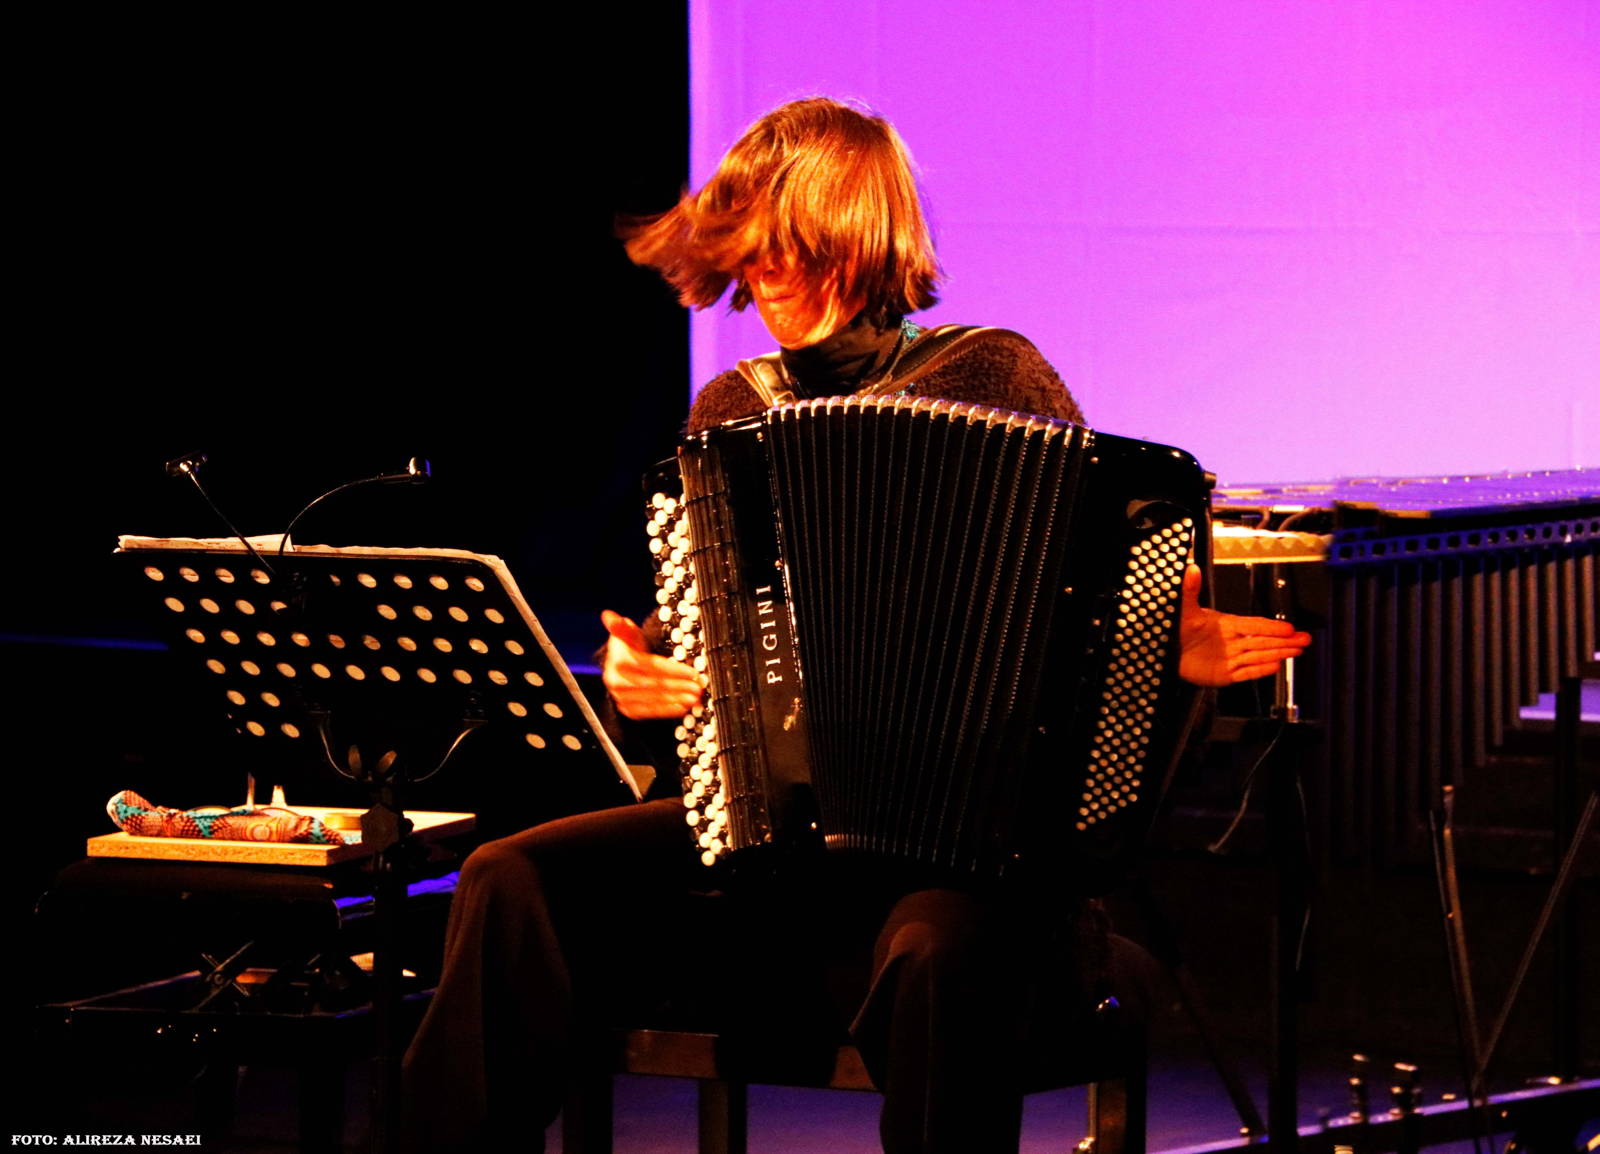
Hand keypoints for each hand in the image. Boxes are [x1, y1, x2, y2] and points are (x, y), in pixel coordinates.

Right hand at [600, 609, 703, 719]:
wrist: (619, 668)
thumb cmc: (630, 647)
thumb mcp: (628, 634)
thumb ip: (622, 627)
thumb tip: (608, 615)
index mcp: (619, 662)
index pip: (652, 667)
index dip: (674, 670)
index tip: (694, 673)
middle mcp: (617, 682)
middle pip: (654, 684)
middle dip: (679, 687)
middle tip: (699, 688)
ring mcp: (621, 698)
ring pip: (653, 700)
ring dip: (676, 700)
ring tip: (695, 699)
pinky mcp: (627, 709)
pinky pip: (649, 712)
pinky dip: (667, 711)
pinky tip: (683, 709)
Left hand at [1178, 565, 1310, 687]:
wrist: (1163, 652)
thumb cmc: (1174, 629)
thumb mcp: (1183, 609)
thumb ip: (1190, 590)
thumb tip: (1191, 568)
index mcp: (1226, 625)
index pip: (1253, 625)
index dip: (1271, 627)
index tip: (1290, 627)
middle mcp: (1232, 642)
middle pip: (1262, 641)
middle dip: (1284, 640)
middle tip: (1306, 639)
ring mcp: (1229, 659)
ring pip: (1258, 655)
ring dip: (1278, 653)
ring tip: (1297, 651)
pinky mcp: (1223, 675)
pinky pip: (1245, 672)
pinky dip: (1259, 670)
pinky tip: (1275, 666)